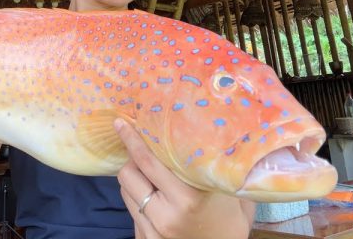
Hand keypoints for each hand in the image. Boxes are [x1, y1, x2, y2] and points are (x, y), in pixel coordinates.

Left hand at [115, 119, 254, 238]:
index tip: (122, 123)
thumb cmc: (230, 219)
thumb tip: (203, 130)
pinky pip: (130, 209)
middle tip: (139, 146)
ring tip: (151, 174)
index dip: (133, 140)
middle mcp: (167, 214)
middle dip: (131, 157)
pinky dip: (137, 197)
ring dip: (134, 177)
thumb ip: (211, 166)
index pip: (148, 161)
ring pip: (125, 190)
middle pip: (129, 173)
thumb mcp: (227, 191)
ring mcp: (154, 229)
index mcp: (189, 197)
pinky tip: (153, 195)